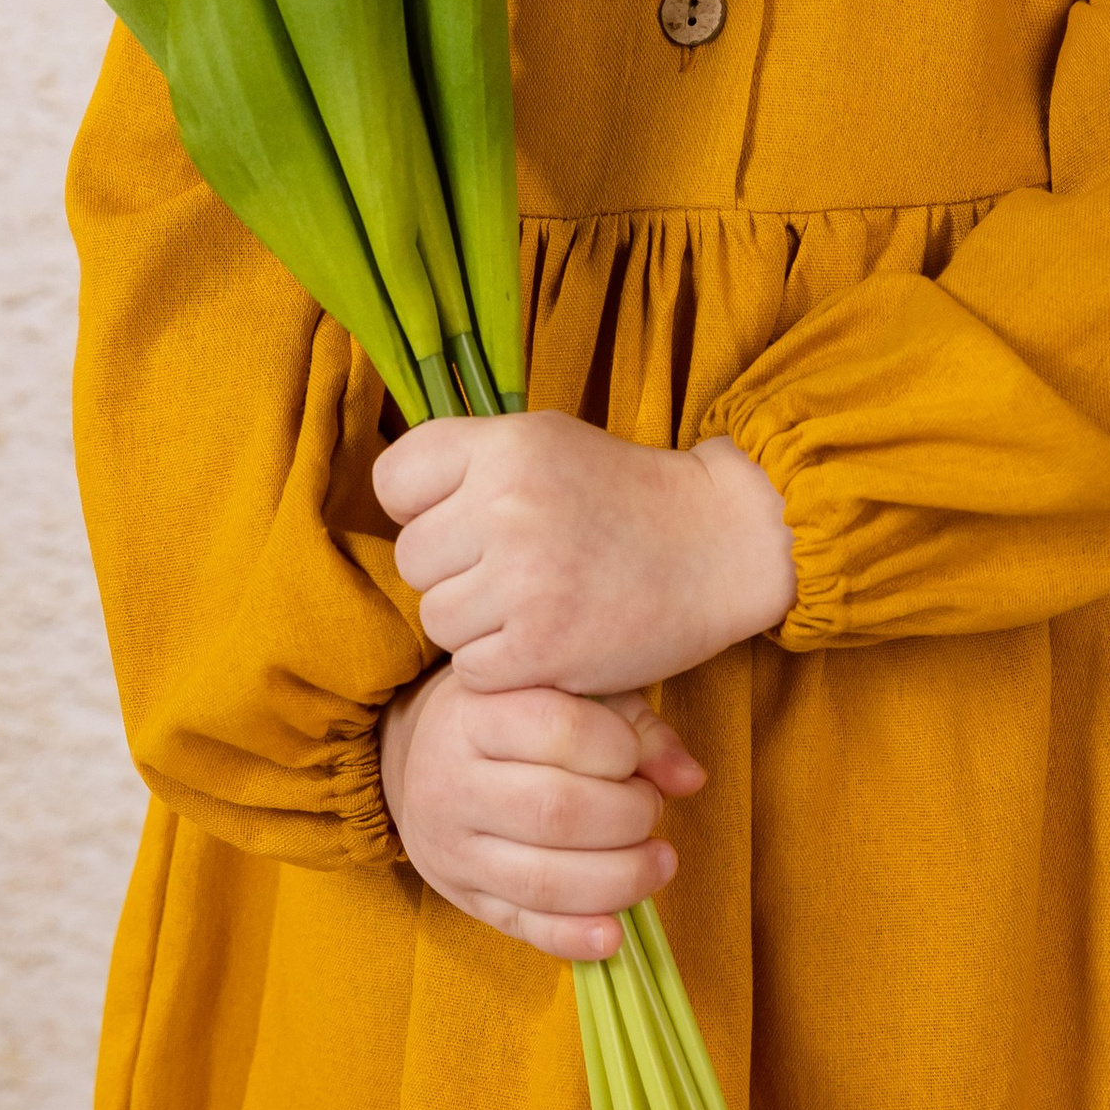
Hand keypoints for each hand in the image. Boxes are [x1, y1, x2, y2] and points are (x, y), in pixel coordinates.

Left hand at [374, 412, 797, 695]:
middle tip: (514, 566)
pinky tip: (548, 637)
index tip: (464, 517)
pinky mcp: (541, 646)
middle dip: (452, 570)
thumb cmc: (620, 495)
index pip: (394, 482)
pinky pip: (471, 668)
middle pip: (412, 559)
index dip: (422, 507)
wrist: (719, 545)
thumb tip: (391, 495)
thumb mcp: (545, 441)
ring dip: (475, 622)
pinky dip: (503, 665)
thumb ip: (469, 461)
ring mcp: (524, 578)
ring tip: (535, 601)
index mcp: (504, 445)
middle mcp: (507, 505)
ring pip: (437, 617)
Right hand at [377, 671, 704, 961]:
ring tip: (658, 862)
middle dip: (629, 816)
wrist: (418, 762)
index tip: (635, 757)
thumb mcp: (562, 692)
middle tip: (651, 808)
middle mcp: (452, 782)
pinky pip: (523, 927)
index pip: (559, 729)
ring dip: (620, 879)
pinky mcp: (464, 899)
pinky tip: (615, 934)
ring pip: (544, 880)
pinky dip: (575, 938)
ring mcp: (453, 849)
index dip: (619, 748)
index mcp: (475, 713)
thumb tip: (690, 778)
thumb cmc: (511, 718)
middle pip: (557, 811)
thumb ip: (633, 726)